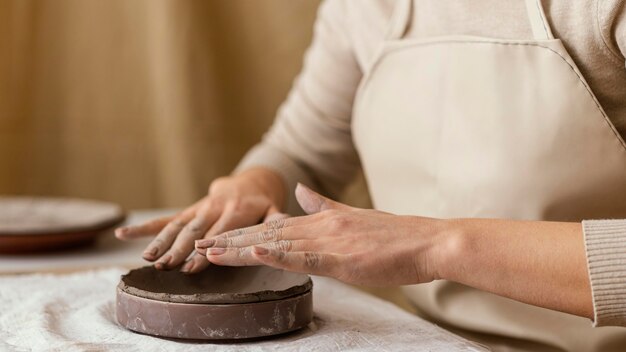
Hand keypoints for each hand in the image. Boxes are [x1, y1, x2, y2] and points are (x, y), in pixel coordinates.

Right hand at [115, 167, 287, 272]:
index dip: (206, 248)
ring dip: (161, 241)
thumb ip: (277, 217)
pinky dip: (146, 227)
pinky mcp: (190, 209)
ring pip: (177, 224)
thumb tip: (285, 223)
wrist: (252, 181)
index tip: (192, 265)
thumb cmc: (265, 203)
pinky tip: (124, 234)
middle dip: (179, 248)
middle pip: (195, 229)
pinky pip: (167, 218)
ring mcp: (200, 207)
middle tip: (165, 266)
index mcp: (238, 209)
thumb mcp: (275, 209)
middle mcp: (215, 207)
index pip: (220, 230)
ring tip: (148, 259)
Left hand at [195, 183, 445, 285]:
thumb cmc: (394, 236)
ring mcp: (329, 241)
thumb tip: (301, 190)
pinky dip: (277, 255)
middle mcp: (319, 227)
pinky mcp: (343, 258)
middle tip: (195, 247)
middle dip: (228, 241)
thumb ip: (323, 205)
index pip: (272, 228)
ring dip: (240, 249)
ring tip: (208, 252)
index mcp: (321, 221)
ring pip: (276, 244)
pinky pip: (305, 257)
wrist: (427, 241)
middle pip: (265, 235)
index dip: (241, 233)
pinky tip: (255, 253)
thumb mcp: (353, 216)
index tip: (214, 238)